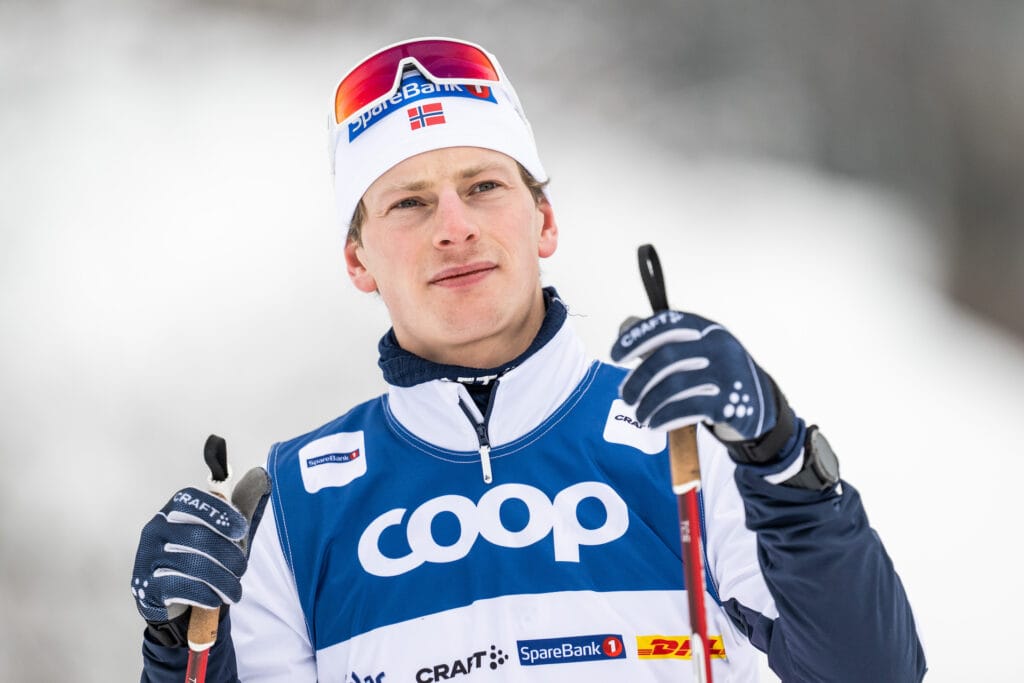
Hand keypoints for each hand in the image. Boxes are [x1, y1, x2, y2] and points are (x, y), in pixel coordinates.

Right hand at [131, 486, 252, 624]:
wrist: (170, 600)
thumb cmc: (199, 558)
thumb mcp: (219, 532)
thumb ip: (239, 507)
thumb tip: (262, 476)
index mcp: (173, 511)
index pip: (192, 502)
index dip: (219, 514)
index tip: (241, 531)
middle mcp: (156, 530)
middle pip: (198, 537)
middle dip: (228, 556)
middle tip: (241, 569)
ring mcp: (148, 558)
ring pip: (193, 565)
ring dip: (222, 580)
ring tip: (233, 590)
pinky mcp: (146, 585)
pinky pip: (181, 587)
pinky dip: (205, 594)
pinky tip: (215, 599)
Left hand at [610, 310, 783, 448]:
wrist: (760, 408)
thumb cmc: (716, 376)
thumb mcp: (697, 351)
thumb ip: (662, 339)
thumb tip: (625, 326)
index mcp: (708, 329)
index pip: (667, 323)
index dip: (637, 337)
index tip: (615, 355)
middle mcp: (719, 346)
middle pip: (666, 357)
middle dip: (639, 378)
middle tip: (626, 396)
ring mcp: (727, 374)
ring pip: (673, 385)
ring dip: (648, 402)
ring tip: (640, 414)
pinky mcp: (730, 403)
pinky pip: (687, 408)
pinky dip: (665, 417)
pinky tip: (655, 423)